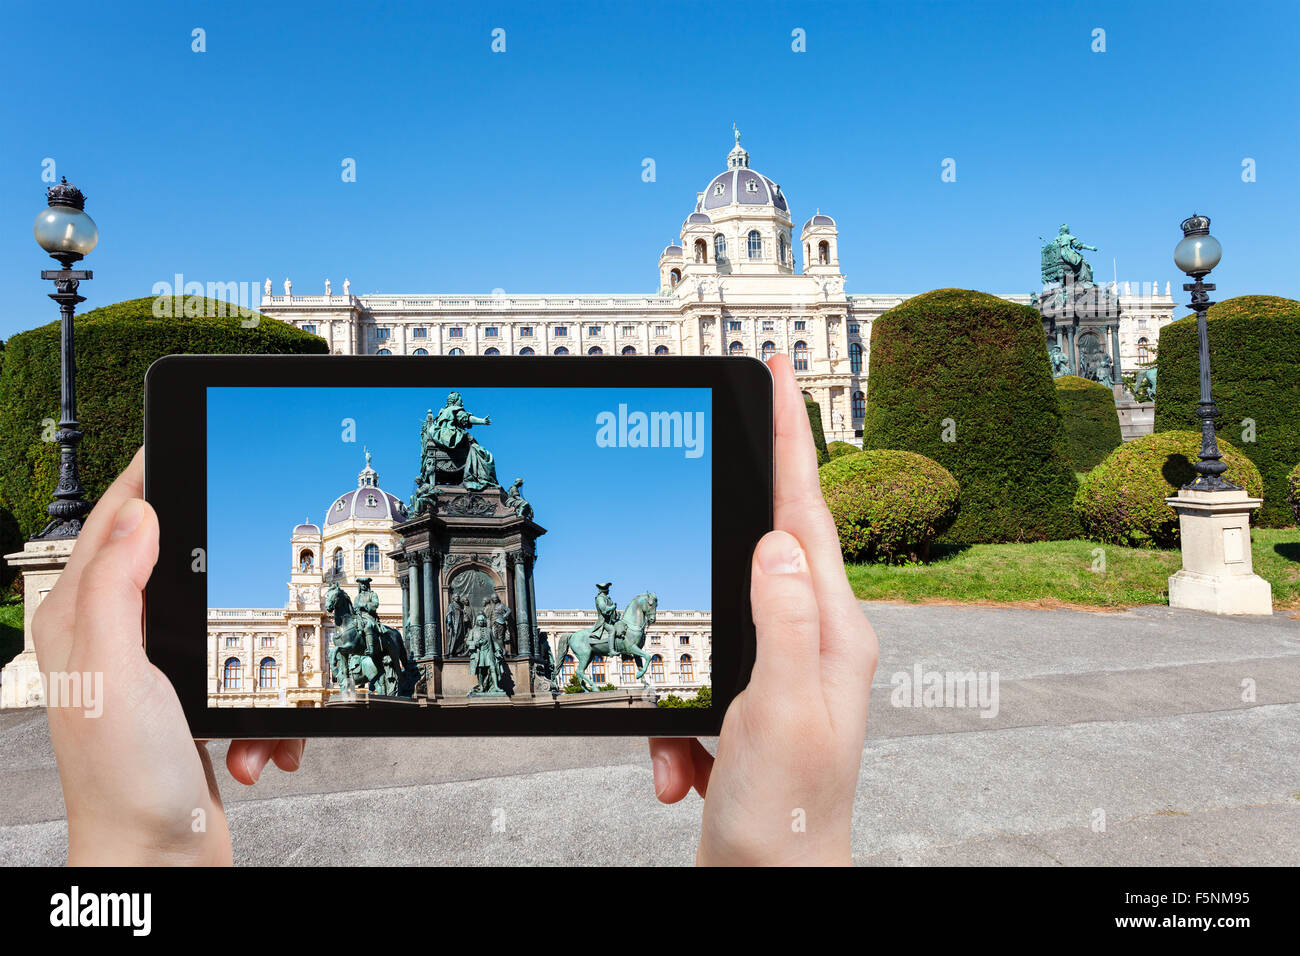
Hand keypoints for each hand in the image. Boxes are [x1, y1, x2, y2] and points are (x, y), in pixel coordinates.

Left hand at [32, 449, 305, 865]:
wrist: (161, 866)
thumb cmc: (127, 783)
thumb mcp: (116, 672)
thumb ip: (117, 587)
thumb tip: (139, 513)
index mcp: (82, 622)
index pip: (113, 524)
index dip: (147, 477)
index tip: (182, 439)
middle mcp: (112, 644)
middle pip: (180, 569)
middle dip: (234, 590)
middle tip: (268, 578)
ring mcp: (155, 678)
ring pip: (229, 629)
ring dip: (262, 671)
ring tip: (253, 715)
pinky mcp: (192, 710)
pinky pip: (247, 684)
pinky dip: (267, 714)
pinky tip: (258, 746)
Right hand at [648, 355, 877, 864]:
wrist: (773, 885)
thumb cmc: (787, 813)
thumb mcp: (778, 710)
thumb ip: (781, 621)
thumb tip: (776, 541)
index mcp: (834, 631)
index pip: (807, 512)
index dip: (791, 437)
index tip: (778, 373)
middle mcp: (816, 640)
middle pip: (762, 549)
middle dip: (722, 530)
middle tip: (711, 466)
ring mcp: (783, 670)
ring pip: (712, 621)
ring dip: (679, 688)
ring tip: (683, 757)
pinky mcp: (748, 700)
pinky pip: (693, 681)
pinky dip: (672, 726)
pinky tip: (681, 773)